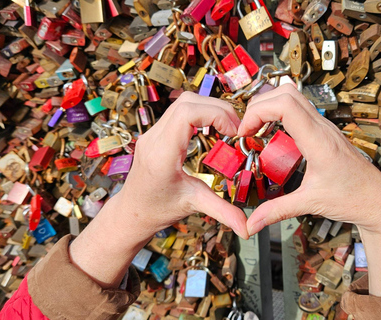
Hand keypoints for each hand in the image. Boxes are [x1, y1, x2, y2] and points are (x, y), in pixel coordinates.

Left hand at [69, 92, 248, 287]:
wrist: (133, 211)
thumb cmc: (156, 209)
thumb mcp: (192, 206)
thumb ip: (222, 212)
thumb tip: (248, 227)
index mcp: (161, 154)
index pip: (187, 114)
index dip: (215, 113)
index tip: (234, 130)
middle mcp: (154, 139)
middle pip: (187, 102)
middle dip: (217, 109)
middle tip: (236, 127)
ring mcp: (152, 133)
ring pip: (182, 102)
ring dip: (209, 108)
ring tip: (227, 126)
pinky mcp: (155, 133)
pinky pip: (178, 111)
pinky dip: (199, 113)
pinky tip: (212, 128)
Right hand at [239, 84, 380, 235]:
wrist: (378, 201)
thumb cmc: (354, 198)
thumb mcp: (310, 203)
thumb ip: (276, 211)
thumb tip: (251, 222)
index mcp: (319, 141)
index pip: (285, 105)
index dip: (258, 112)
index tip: (245, 131)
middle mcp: (322, 128)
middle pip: (286, 93)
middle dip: (258, 106)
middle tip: (246, 129)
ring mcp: (323, 126)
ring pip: (292, 96)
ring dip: (268, 105)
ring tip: (255, 128)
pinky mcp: (322, 130)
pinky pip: (297, 108)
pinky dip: (277, 113)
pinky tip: (271, 134)